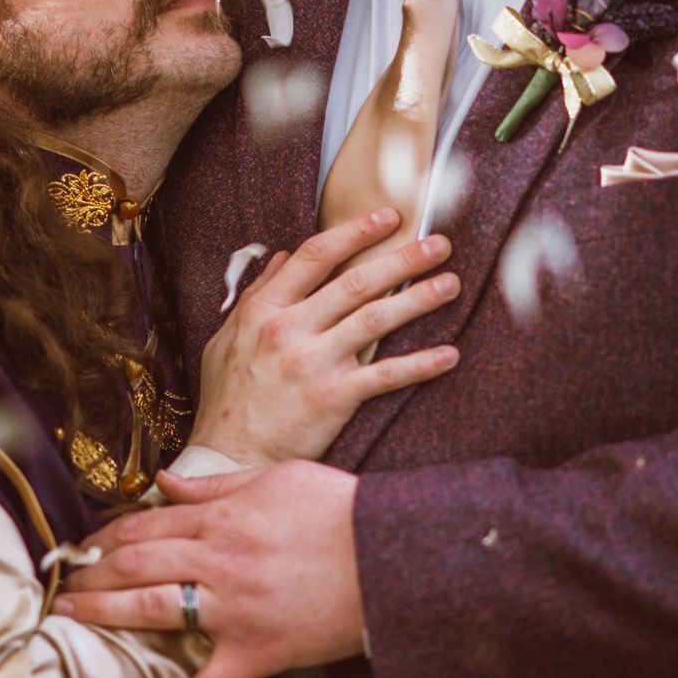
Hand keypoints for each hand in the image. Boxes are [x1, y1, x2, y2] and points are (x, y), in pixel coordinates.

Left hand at [55, 461, 362, 677]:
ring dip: (104, 614)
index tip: (84, 543)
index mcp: (221, 519)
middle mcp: (217, 561)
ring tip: (68, 621)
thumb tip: (164, 481)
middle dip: (92, 571)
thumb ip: (214, 486)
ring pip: (153, 609)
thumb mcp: (277, 478)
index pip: (146, 523)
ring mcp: (233, 609)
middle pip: (135, 562)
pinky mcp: (257, 652)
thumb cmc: (340, 510)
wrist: (393, 554)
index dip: (107, 533)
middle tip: (63, 583)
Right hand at [191, 209, 459, 465]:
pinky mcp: (332, 398)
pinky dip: (421, 364)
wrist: (228, 459)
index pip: (314, 256)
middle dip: (401, 259)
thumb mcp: (226, 338)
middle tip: (438, 244)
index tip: (387, 218)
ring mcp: (311, 362)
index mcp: (262, 310)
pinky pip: (385, 375)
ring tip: (450, 284)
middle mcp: (287, 329)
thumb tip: (282, 255)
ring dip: (418, 298)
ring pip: (375, 319)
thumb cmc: (227, 400)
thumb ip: (256, 294)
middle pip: (354, 282)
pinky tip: (450, 354)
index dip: (354, 232)